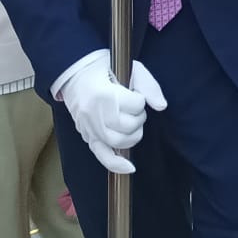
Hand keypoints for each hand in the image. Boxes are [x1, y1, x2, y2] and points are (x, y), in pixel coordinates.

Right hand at [55, 52, 167, 173]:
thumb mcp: (131, 69)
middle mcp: (94, 114)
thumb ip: (148, 86)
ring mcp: (89, 128)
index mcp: (104, 95)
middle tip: (135, 108)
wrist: (77, 74)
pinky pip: (102, 155)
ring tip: (131, 122)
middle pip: (128, 126)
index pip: (135, 105)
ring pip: (118, 142)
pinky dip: (116, 164)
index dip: (140, 100)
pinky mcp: (88, 137)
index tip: (134, 93)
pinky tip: (130, 168)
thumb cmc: (106, 69)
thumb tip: (161, 106)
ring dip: (133, 134)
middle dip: (138, 118)